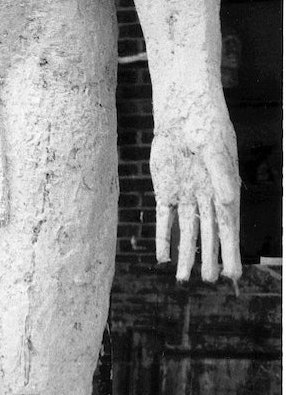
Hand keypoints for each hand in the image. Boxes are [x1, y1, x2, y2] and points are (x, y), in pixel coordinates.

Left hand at [151, 98, 241, 281]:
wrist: (182, 113)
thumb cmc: (206, 127)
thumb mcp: (215, 151)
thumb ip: (222, 176)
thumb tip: (229, 201)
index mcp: (225, 191)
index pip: (228, 228)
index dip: (229, 252)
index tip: (232, 274)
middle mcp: (206, 198)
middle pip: (208, 235)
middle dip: (208, 259)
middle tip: (209, 281)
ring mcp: (186, 196)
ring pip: (186, 232)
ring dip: (185, 254)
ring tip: (183, 279)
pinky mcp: (166, 192)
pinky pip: (164, 220)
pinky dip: (163, 238)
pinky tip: (163, 258)